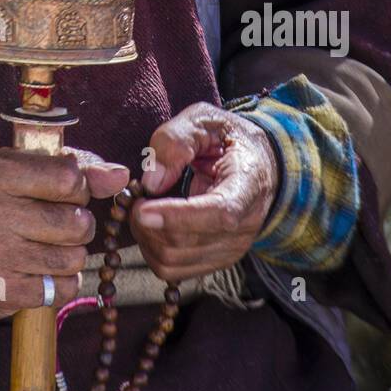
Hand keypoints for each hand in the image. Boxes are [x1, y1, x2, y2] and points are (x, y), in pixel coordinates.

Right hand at [0, 147, 128, 320]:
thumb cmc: (6, 208)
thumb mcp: (31, 176)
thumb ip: (81, 171)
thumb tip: (121, 175)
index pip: (69, 178)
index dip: (78, 188)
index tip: (64, 193)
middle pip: (76, 222)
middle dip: (79, 225)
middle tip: (58, 226)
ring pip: (74, 258)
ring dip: (71, 256)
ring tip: (48, 249)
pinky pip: (62, 288)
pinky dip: (62, 283)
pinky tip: (40, 273)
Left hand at [130, 104, 278, 280]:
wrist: (256, 163)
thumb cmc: (227, 139)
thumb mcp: (203, 120)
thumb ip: (176, 141)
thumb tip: (152, 181)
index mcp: (248, 186)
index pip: (219, 214)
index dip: (178, 216)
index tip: (142, 209)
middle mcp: (245, 226)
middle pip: (186, 243)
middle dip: (146, 222)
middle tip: (133, 197)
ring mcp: (231, 249)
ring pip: (173, 261)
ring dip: (145, 237)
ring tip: (142, 208)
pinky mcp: (215, 260)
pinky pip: (172, 270)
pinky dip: (151, 250)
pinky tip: (151, 224)